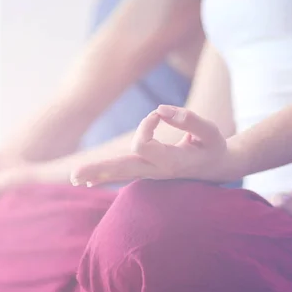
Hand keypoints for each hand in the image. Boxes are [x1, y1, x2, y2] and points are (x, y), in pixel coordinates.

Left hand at [71, 105, 235, 186]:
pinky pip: (122, 175)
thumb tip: (160, 109)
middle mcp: (156, 171)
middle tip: (73, 176)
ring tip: (74, 178)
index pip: (143, 144)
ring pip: (119, 175)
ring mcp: (150, 174)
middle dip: (98, 170)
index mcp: (170, 162)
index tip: (159, 113)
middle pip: (121, 170)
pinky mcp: (147, 172)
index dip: (146, 124)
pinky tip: (88, 182)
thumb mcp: (210, 131)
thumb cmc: (213, 146)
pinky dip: (105, 177)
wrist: (219, 167)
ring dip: (96, 174)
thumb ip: (188, 119)